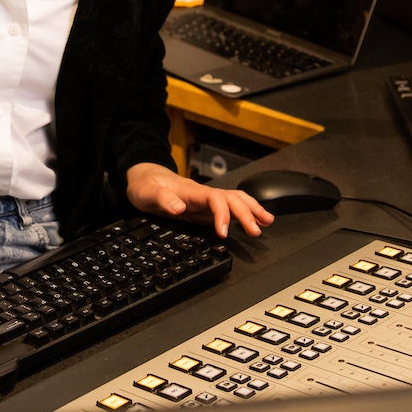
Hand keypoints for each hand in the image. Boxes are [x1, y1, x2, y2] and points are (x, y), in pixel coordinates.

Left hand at [125, 162, 274, 238]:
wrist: (144, 178)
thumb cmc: (145, 186)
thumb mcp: (146, 193)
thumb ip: (162, 199)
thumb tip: (179, 207)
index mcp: (191, 192)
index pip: (215, 199)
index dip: (222, 215)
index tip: (224, 233)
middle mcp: (203, 194)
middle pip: (232, 199)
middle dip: (247, 214)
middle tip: (256, 232)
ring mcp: (207, 200)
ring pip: (236, 199)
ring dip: (252, 209)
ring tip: (267, 222)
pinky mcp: (207, 206)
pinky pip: (231, 206)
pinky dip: (246, 211)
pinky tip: (255, 219)